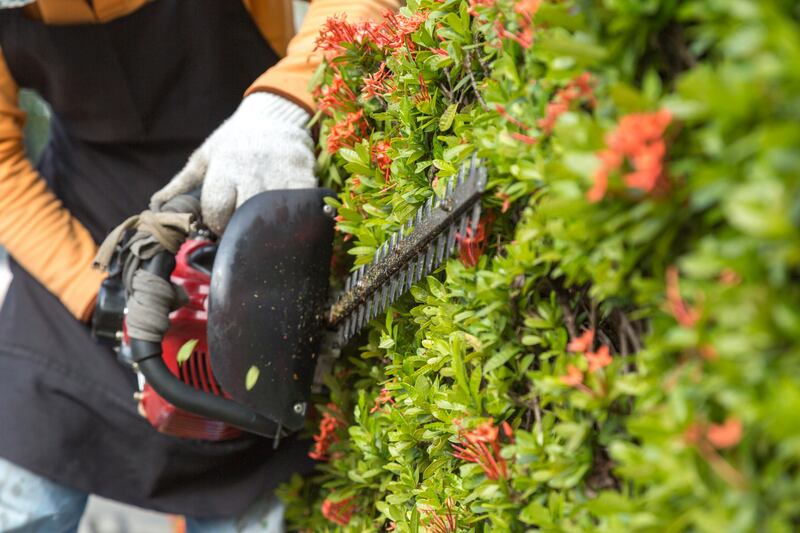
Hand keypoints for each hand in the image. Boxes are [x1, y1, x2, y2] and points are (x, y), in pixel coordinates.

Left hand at [150, 92, 316, 234]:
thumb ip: (182, 182)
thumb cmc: (236, 138)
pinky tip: (286, 216)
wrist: (276, 113)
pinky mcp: (304, 177)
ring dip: (265, 227)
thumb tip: (155, 205)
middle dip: (239, 228)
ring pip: (270, 218)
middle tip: (240, 229)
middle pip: (242, 217)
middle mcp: (251, 171)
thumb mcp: (206, 155)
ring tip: (261, 226)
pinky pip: (298, 209)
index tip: (220, 224)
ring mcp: (280, 175)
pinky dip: (293, 218)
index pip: (215, 210)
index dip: (215, 223)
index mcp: (224, 167)